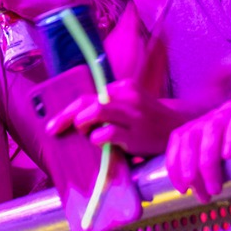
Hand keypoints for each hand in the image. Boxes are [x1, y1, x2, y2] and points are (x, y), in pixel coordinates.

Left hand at [43, 79, 183, 157]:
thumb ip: (109, 108)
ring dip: (82, 123)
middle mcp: (127, 97)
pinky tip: (99, 142)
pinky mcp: (136, 135)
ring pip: (96, 112)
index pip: (89, 96)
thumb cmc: (148, 120)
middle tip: (52, 129)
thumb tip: (76, 118)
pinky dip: (97, 138)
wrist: (178, 130)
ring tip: (83, 133)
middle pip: (87, 103)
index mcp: (123, 88)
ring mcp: (132, 115)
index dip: (68, 110)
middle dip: (65, 116)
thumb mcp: (131, 105)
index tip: (54, 123)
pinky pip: (108, 134)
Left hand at [165, 100, 230, 201]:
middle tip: (203, 194)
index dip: (175, 163)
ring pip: (211, 129)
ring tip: (216, 186)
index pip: (179, 137)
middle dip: (191, 168)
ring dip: (208, 161)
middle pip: (192, 136)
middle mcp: (216, 115)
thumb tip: (201, 195)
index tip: (181, 188)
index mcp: (205, 125)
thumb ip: (216, 171)